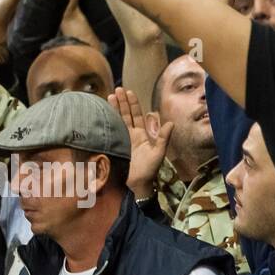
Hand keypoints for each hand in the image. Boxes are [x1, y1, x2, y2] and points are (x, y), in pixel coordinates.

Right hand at [108, 86, 174, 200]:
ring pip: (118, 120)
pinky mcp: (114, 145)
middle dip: (122, 102)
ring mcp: (122, 139)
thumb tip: (171, 122)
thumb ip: (163, 138)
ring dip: (114, 108)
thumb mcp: (158, 153)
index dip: (133, 103)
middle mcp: (131, 134)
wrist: (137, 184)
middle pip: (126, 114)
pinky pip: (110, 130)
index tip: (128, 92)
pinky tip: (102, 113)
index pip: (137, 115)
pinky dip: (107, 121)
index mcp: (142, 134)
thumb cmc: (149, 170)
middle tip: (117, 89)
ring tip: (109, 96)